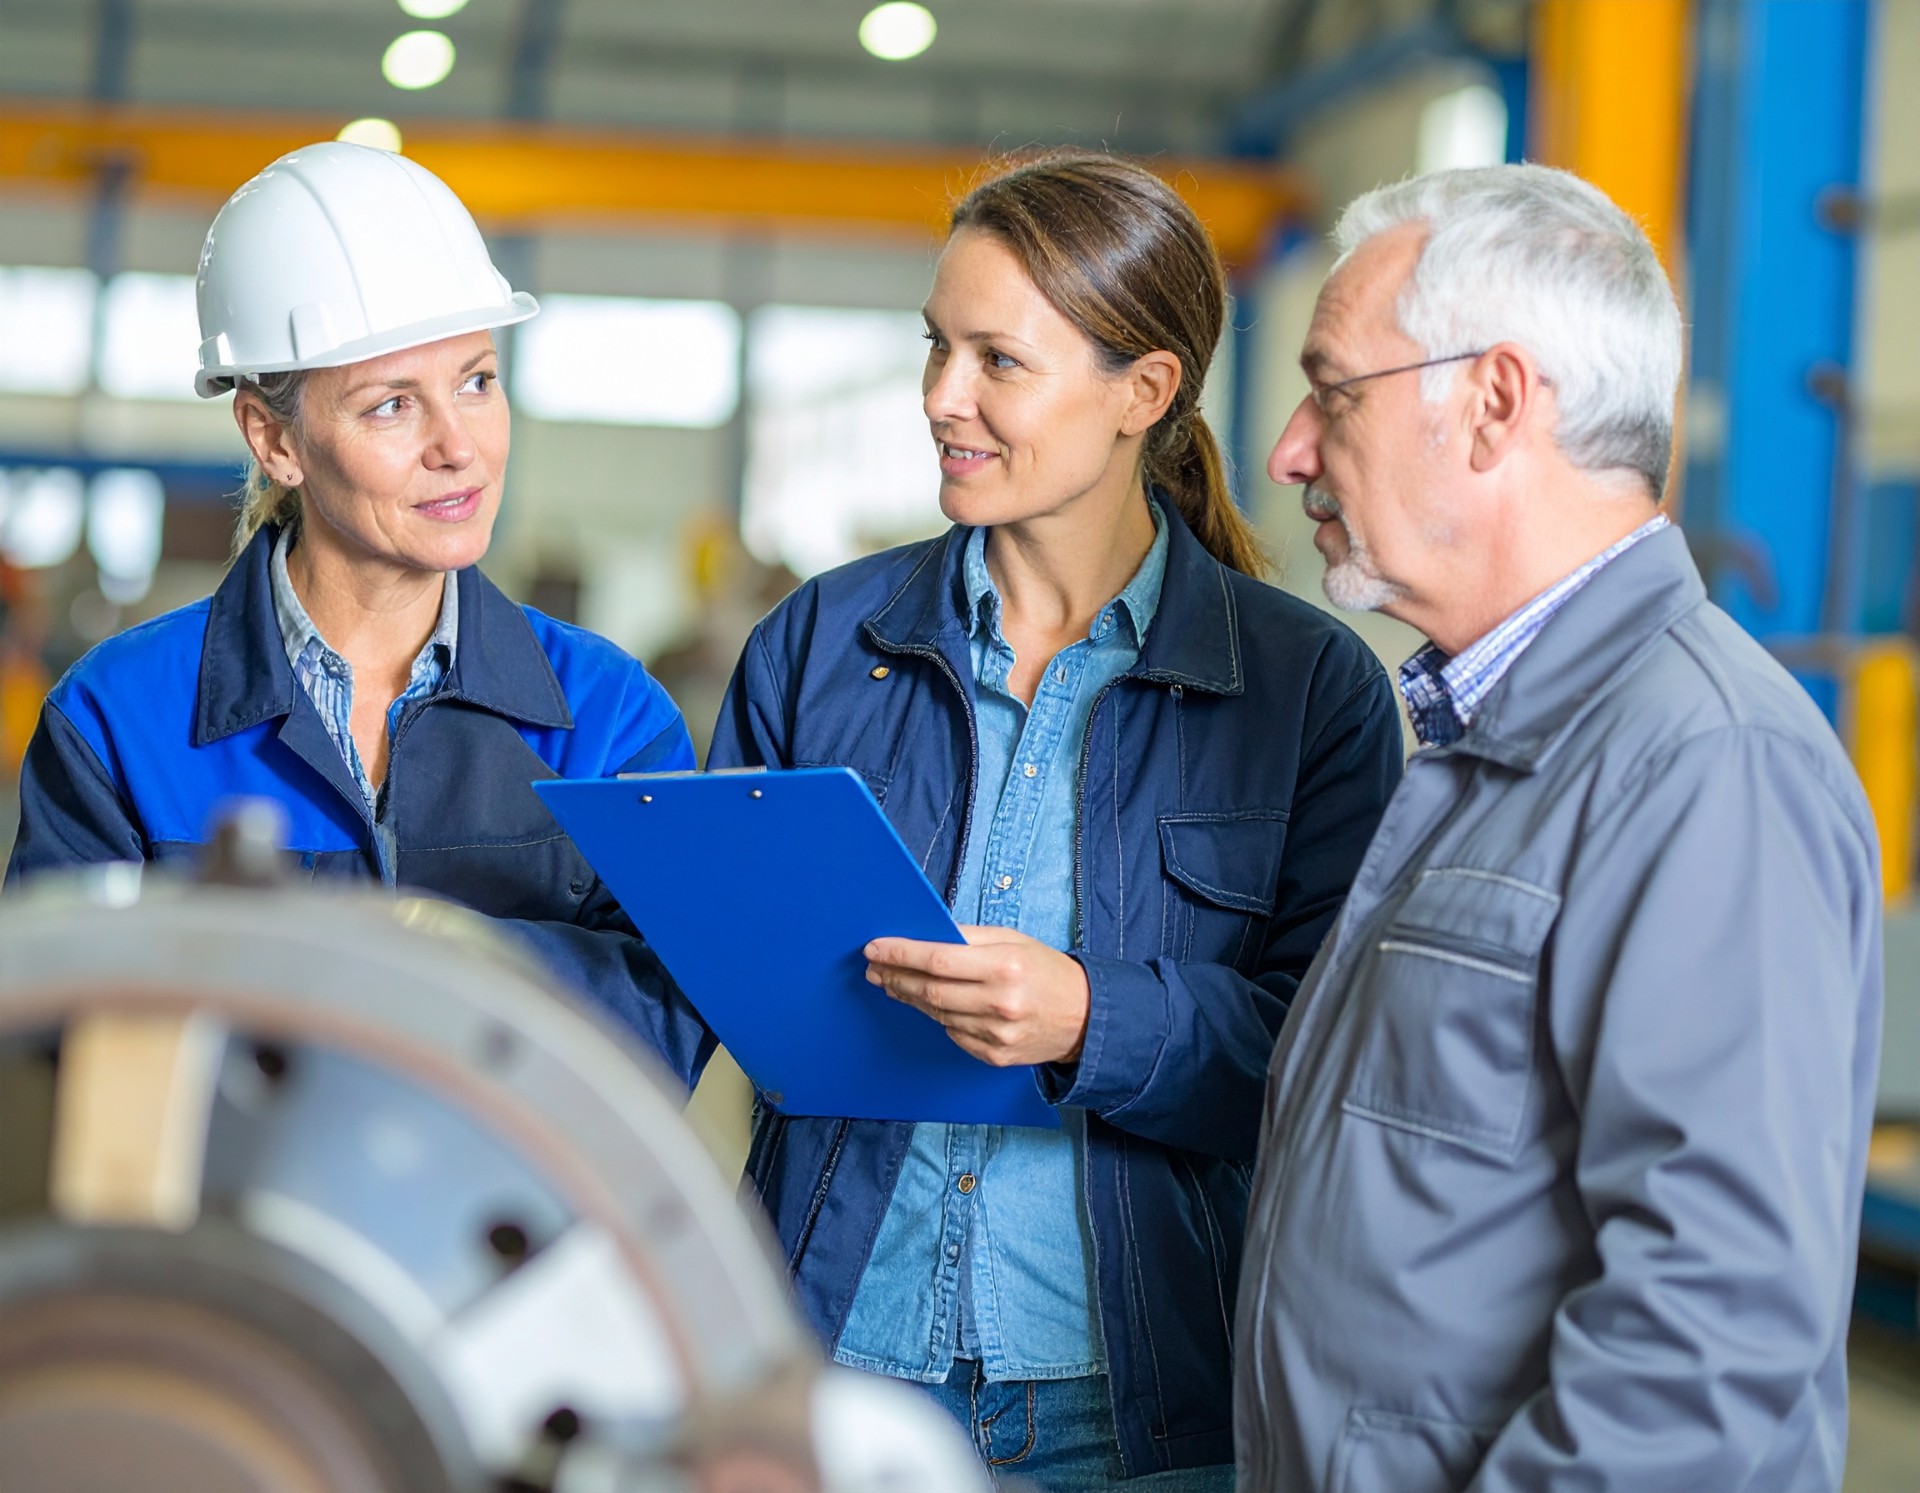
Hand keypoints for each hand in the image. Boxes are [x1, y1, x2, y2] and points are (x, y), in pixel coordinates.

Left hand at [864, 925, 1090, 1066]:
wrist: (1086, 1018)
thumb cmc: (1047, 972)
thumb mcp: (1014, 940)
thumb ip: (970, 937)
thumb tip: (926, 935)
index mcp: (1005, 966)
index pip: (938, 959)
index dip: (901, 954)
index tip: (876, 948)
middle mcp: (1000, 1003)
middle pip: (930, 990)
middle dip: (896, 977)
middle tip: (874, 968)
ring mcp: (997, 1035)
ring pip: (938, 1014)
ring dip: (909, 997)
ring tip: (892, 983)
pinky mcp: (995, 1056)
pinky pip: (954, 1034)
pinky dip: (938, 1017)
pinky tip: (928, 1004)